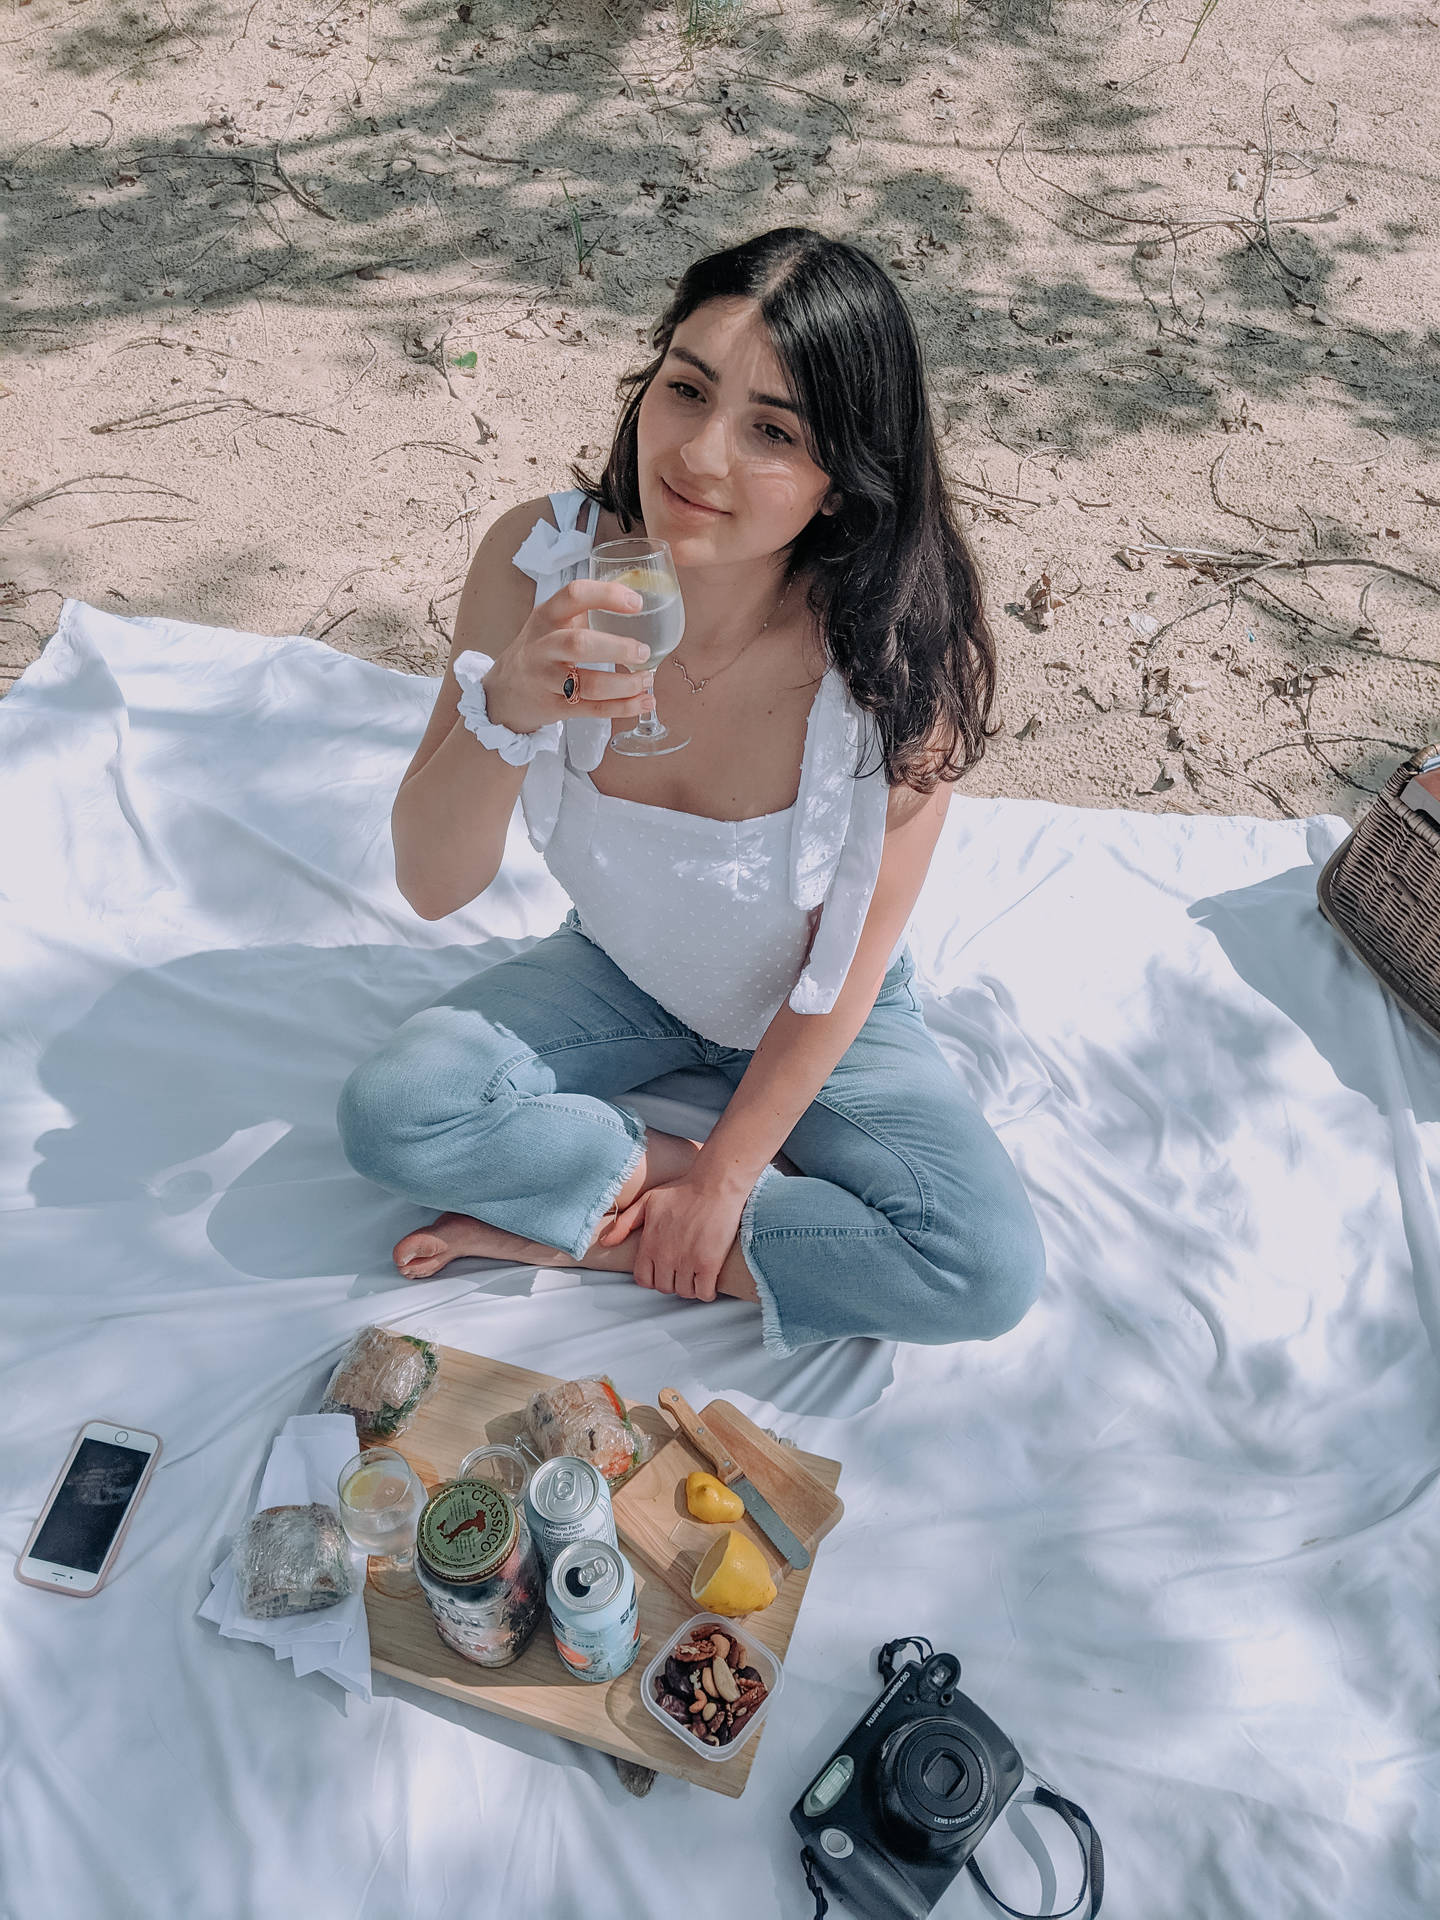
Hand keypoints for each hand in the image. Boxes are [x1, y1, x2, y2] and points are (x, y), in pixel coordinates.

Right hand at [482, 578, 654, 732]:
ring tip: (648, 679)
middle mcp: (542, 646)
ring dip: (625, 684)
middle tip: (643, 651)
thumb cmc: (540, 649)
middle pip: (579, 644)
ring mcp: (545, 679)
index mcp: (547, 616)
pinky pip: (592, 709)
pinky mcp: (553, 708)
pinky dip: (623, 707)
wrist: (504, 691)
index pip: (574, 595)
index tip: (637, 603)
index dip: (607, 596)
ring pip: (589, 684)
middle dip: (617, 648)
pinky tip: (644, 702)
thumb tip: (640, 602)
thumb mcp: (552, 622)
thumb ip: (587, 610)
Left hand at [598, 1174, 746, 1302]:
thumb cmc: (683, 1190)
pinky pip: (704, 1293)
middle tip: (683, 1271)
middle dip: (673, 1282)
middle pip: (665, 1288)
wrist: (714, 1184)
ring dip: (690, 1287)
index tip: (664, 1271)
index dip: (654, 1278)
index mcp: (650, 1244)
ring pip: (685, 1292)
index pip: (643, 1279)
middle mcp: (665, 1256)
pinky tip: (709, 1281)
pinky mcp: (709, 1264)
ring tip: (697, 1275)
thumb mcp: (647, 1201)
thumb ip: (624, 1223)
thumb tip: (605, 1242)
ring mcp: (687, 1261)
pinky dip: (707, 1292)